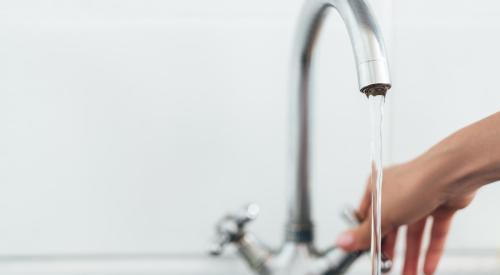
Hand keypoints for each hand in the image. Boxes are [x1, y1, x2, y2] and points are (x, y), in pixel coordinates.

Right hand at [335, 161, 475, 274]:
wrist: (451, 175)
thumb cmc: (414, 182)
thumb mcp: (382, 213)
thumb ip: (363, 232)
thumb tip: (342, 241)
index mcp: (377, 189)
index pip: (367, 218)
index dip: (367, 238)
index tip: (369, 255)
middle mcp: (397, 193)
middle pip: (391, 228)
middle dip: (391, 252)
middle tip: (389, 268)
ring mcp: (419, 200)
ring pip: (412, 234)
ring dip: (411, 256)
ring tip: (409, 274)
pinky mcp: (439, 207)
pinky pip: (433, 233)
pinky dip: (430, 251)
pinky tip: (427, 266)